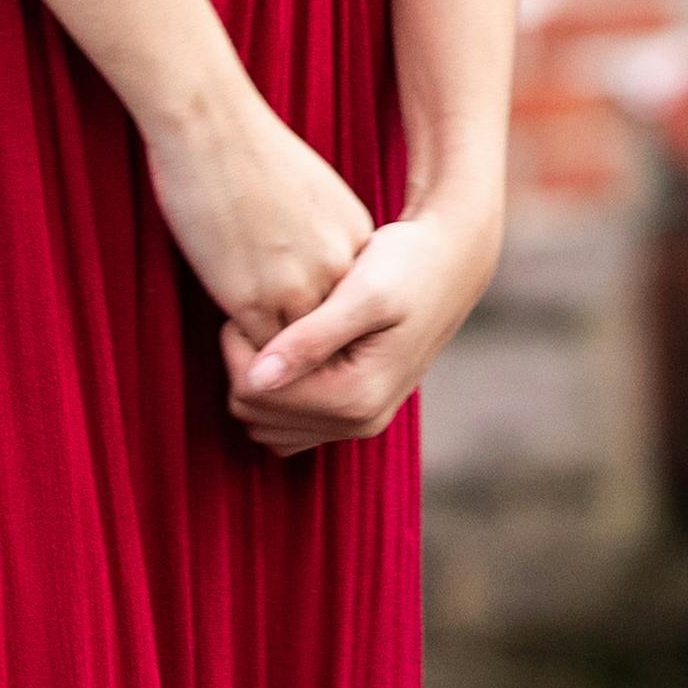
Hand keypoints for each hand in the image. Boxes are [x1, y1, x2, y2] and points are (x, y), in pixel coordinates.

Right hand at [141, 83, 376, 350]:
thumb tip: (306, 251)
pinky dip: (243, 351)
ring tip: (250, 352)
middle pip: (329, 330)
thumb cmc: (248, 146)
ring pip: (295, 350)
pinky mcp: (252, 300)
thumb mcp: (311, 188)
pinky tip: (227, 332)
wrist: (212, 124)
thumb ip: (320, 228)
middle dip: (306, 345)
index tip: (294, 313)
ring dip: (274, 356)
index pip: (348, 298)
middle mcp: (337, 269)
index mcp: (356, 238)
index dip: (319, 310)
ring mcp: (297, 288)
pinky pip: (256, 350)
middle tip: (281, 357)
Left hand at [221, 188, 501, 457]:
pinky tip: (288, 348)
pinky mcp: (356, 412)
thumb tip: (257, 379)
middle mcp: (359, 422)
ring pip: (267, 425)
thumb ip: (310, 338)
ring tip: (275, 329)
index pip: (254, 395)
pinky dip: (277, 392)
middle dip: (245, 366)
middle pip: (255, 415)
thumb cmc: (408, 264)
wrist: (450, 262)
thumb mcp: (362, 293)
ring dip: (258, 381)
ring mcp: (359, 423)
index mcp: (357, 397)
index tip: (245, 304)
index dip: (237, 349)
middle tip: (259, 313)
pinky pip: (289, 424)